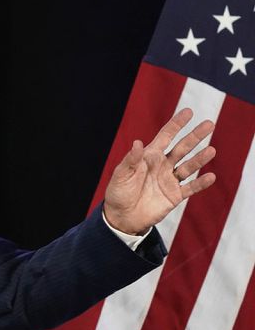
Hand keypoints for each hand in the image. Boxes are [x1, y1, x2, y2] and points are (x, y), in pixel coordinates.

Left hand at [103, 108, 215, 234]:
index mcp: (149, 157)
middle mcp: (162, 165)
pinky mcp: (174, 196)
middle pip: (182, 148)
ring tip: (211, 150)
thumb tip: (137, 142)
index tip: (189, 111)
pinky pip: (190, 188)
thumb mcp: (121, 175)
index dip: (176, 124)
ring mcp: (169, 180)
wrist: (121, 217)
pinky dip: (200, 183)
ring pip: (188, 166)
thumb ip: (130, 160)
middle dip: (194, 136)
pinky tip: (210, 176)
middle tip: (209, 124)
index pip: (165, 136)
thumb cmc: (118, 192)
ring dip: (200, 159)